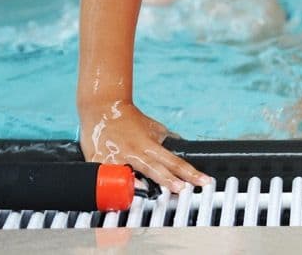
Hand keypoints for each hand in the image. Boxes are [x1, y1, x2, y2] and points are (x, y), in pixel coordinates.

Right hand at [80, 100, 210, 192]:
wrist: (102, 108)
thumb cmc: (129, 120)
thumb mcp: (153, 127)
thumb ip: (167, 139)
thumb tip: (183, 145)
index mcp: (150, 144)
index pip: (174, 160)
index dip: (189, 172)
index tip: (202, 181)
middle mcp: (135, 151)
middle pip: (156, 168)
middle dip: (170, 180)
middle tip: (184, 189)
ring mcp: (117, 157)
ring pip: (129, 174)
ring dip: (139, 186)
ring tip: (149, 194)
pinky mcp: (98, 161)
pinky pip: (106, 176)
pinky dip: (112, 184)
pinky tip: (118, 192)